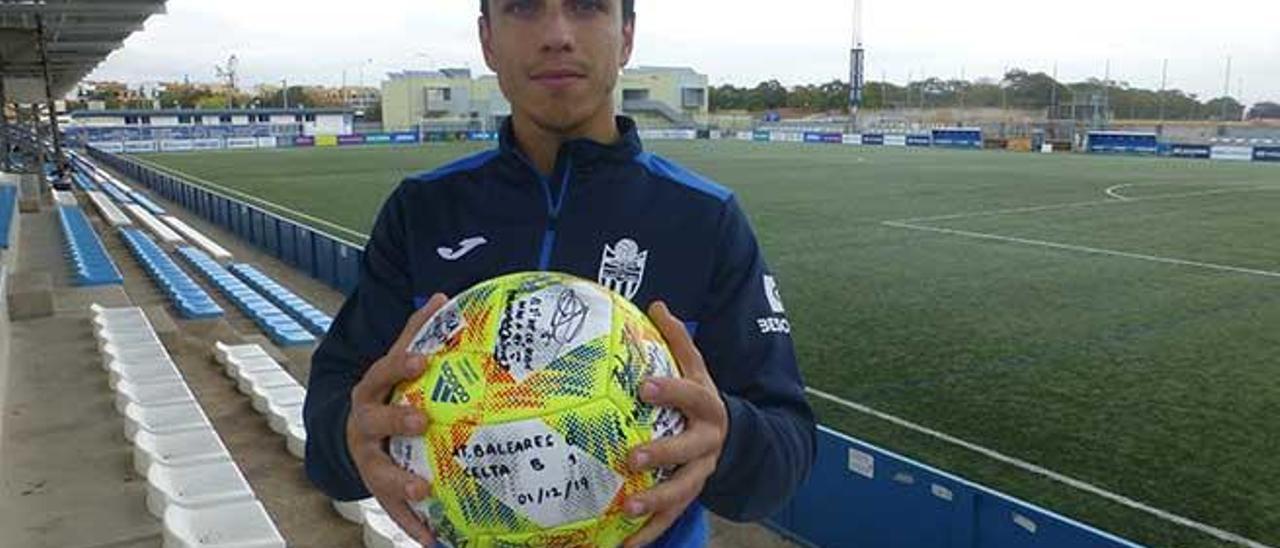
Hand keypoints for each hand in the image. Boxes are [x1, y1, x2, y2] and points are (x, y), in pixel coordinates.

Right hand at [347, 293, 449, 545]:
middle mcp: (363, 425)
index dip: (400, 365)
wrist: (348, 433)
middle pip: (374, 423)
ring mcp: (368, 459)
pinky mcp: (377, 488)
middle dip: (395, 422)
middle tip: (420, 422)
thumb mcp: (396, 362)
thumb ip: (416, 333)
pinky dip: (413, 526)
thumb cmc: (387, 392)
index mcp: (371, 389)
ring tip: (424, 490)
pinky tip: (434, 539)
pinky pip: (393, 511)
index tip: (423, 360)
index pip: (382, 372)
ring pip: (379, 472)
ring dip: (399, 482)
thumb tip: (439, 296)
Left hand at [623, 302, 728, 547]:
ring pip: (683, 490)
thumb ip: (678, 340)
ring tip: (628, 508)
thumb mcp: (696, 368)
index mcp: (708, 406)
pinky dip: (649, 533)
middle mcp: (708, 442)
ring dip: (656, 502)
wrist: (736, 438)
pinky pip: (671, 518)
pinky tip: (624, 545)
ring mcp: (701, 473)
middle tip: (631, 457)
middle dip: (661, 454)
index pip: (691, 395)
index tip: (644, 386)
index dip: (671, 391)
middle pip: (688, 450)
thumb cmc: (700, 397)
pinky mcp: (691, 497)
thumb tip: (657, 303)